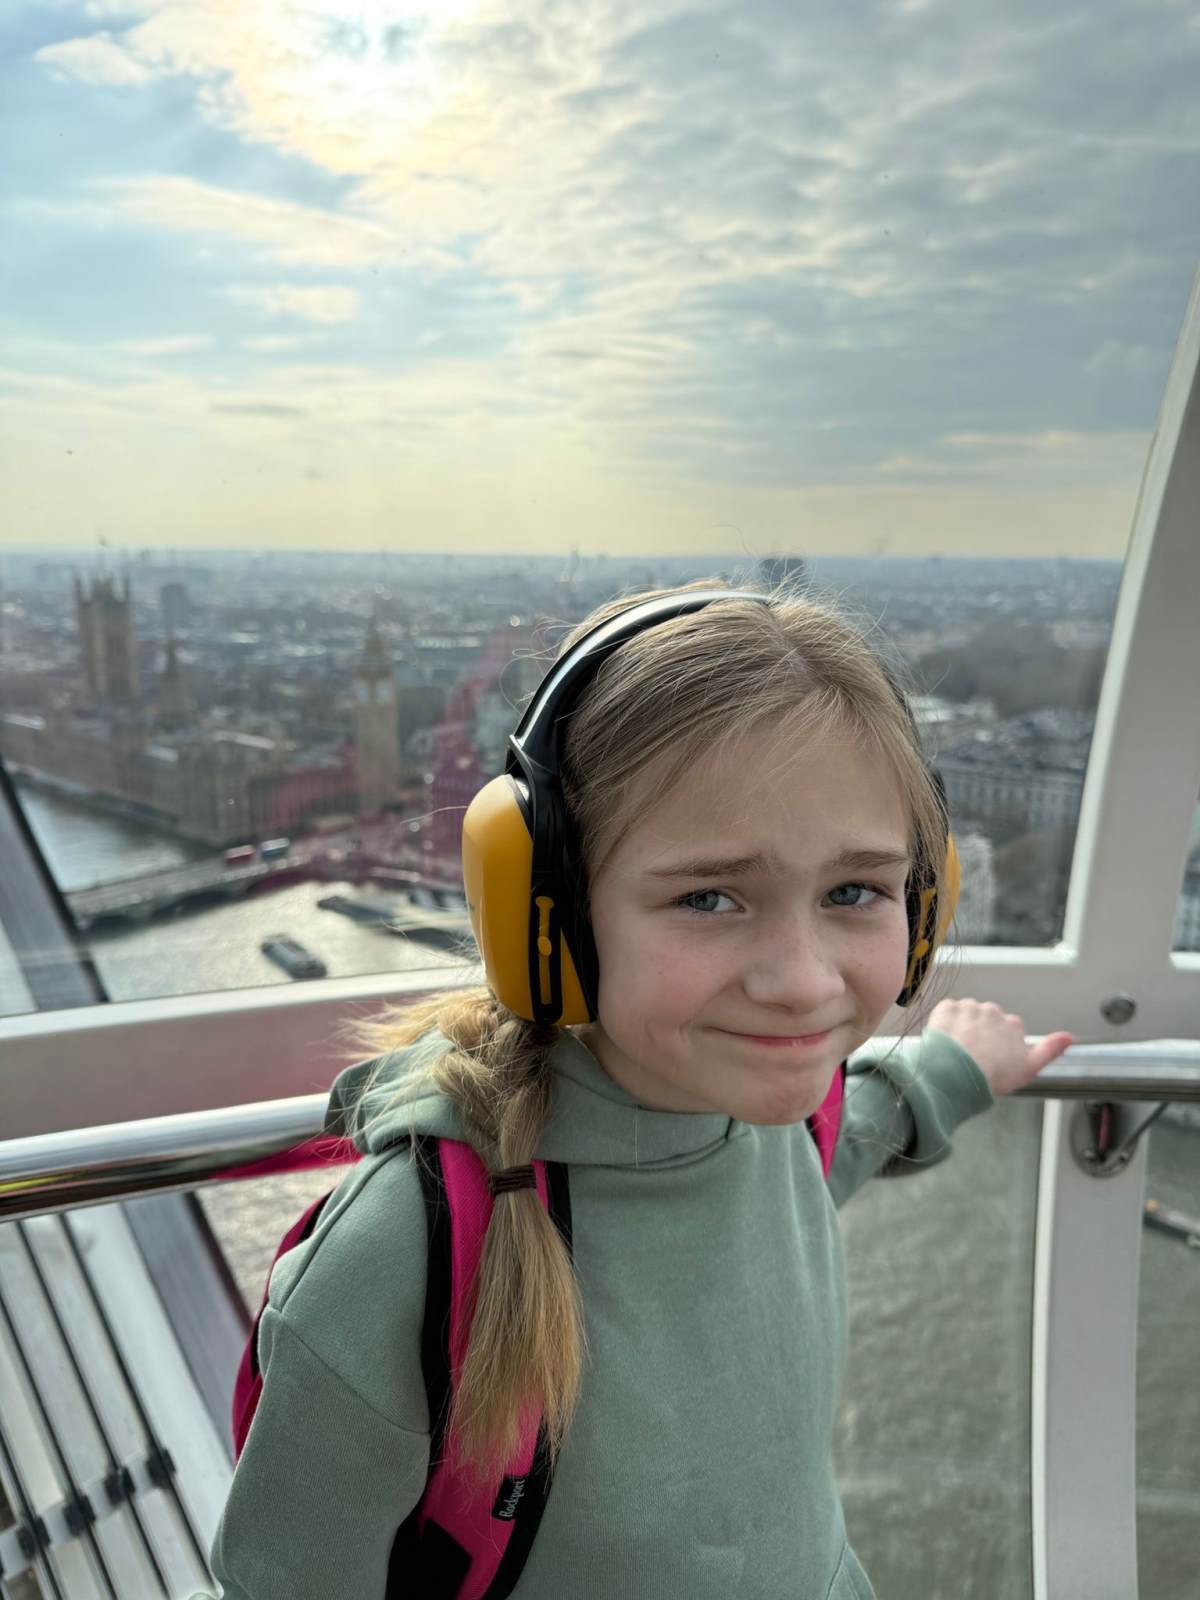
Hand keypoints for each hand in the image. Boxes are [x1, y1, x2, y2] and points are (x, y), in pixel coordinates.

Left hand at [925, 998, 1072, 1098]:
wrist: (960, 1073)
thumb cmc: (993, 1074)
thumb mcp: (1030, 1068)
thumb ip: (1050, 1050)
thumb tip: (1068, 1038)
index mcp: (1012, 1024)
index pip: (1007, 1027)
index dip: (999, 1043)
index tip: (993, 1055)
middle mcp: (992, 1011)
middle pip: (986, 1018)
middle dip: (980, 1032)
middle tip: (974, 1054)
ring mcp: (968, 1008)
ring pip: (965, 1014)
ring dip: (961, 1027)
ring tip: (958, 1050)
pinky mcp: (947, 1008)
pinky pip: (946, 1011)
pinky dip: (944, 1022)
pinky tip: (946, 1040)